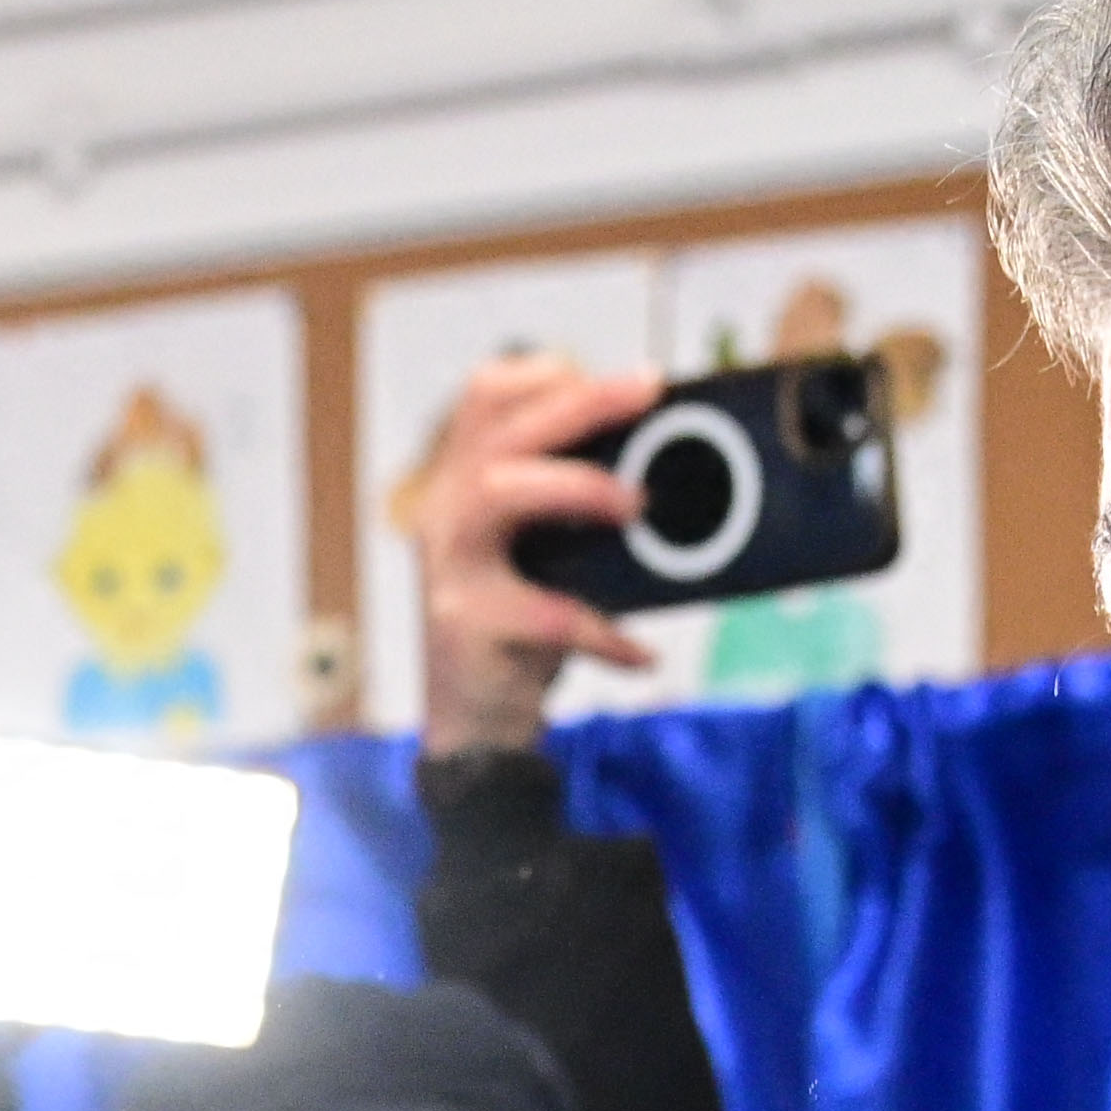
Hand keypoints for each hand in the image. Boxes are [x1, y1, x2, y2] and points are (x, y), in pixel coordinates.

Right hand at [397, 349, 665, 765]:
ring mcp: (448, 569)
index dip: (552, 375)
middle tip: (651, 392)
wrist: (475, 734)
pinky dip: (604, 632)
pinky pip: (545, 614)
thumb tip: (666, 468)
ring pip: (500, 491)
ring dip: (578, 486)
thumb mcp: (547, 558)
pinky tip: (642, 654)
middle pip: (503, 429)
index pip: (487, 395)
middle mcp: (444, 515)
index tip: (625, 383)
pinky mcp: (466, 627)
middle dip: (584, 401)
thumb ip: (579, 510)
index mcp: (461, 485)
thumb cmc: (521, 633)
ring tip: (638, 506)